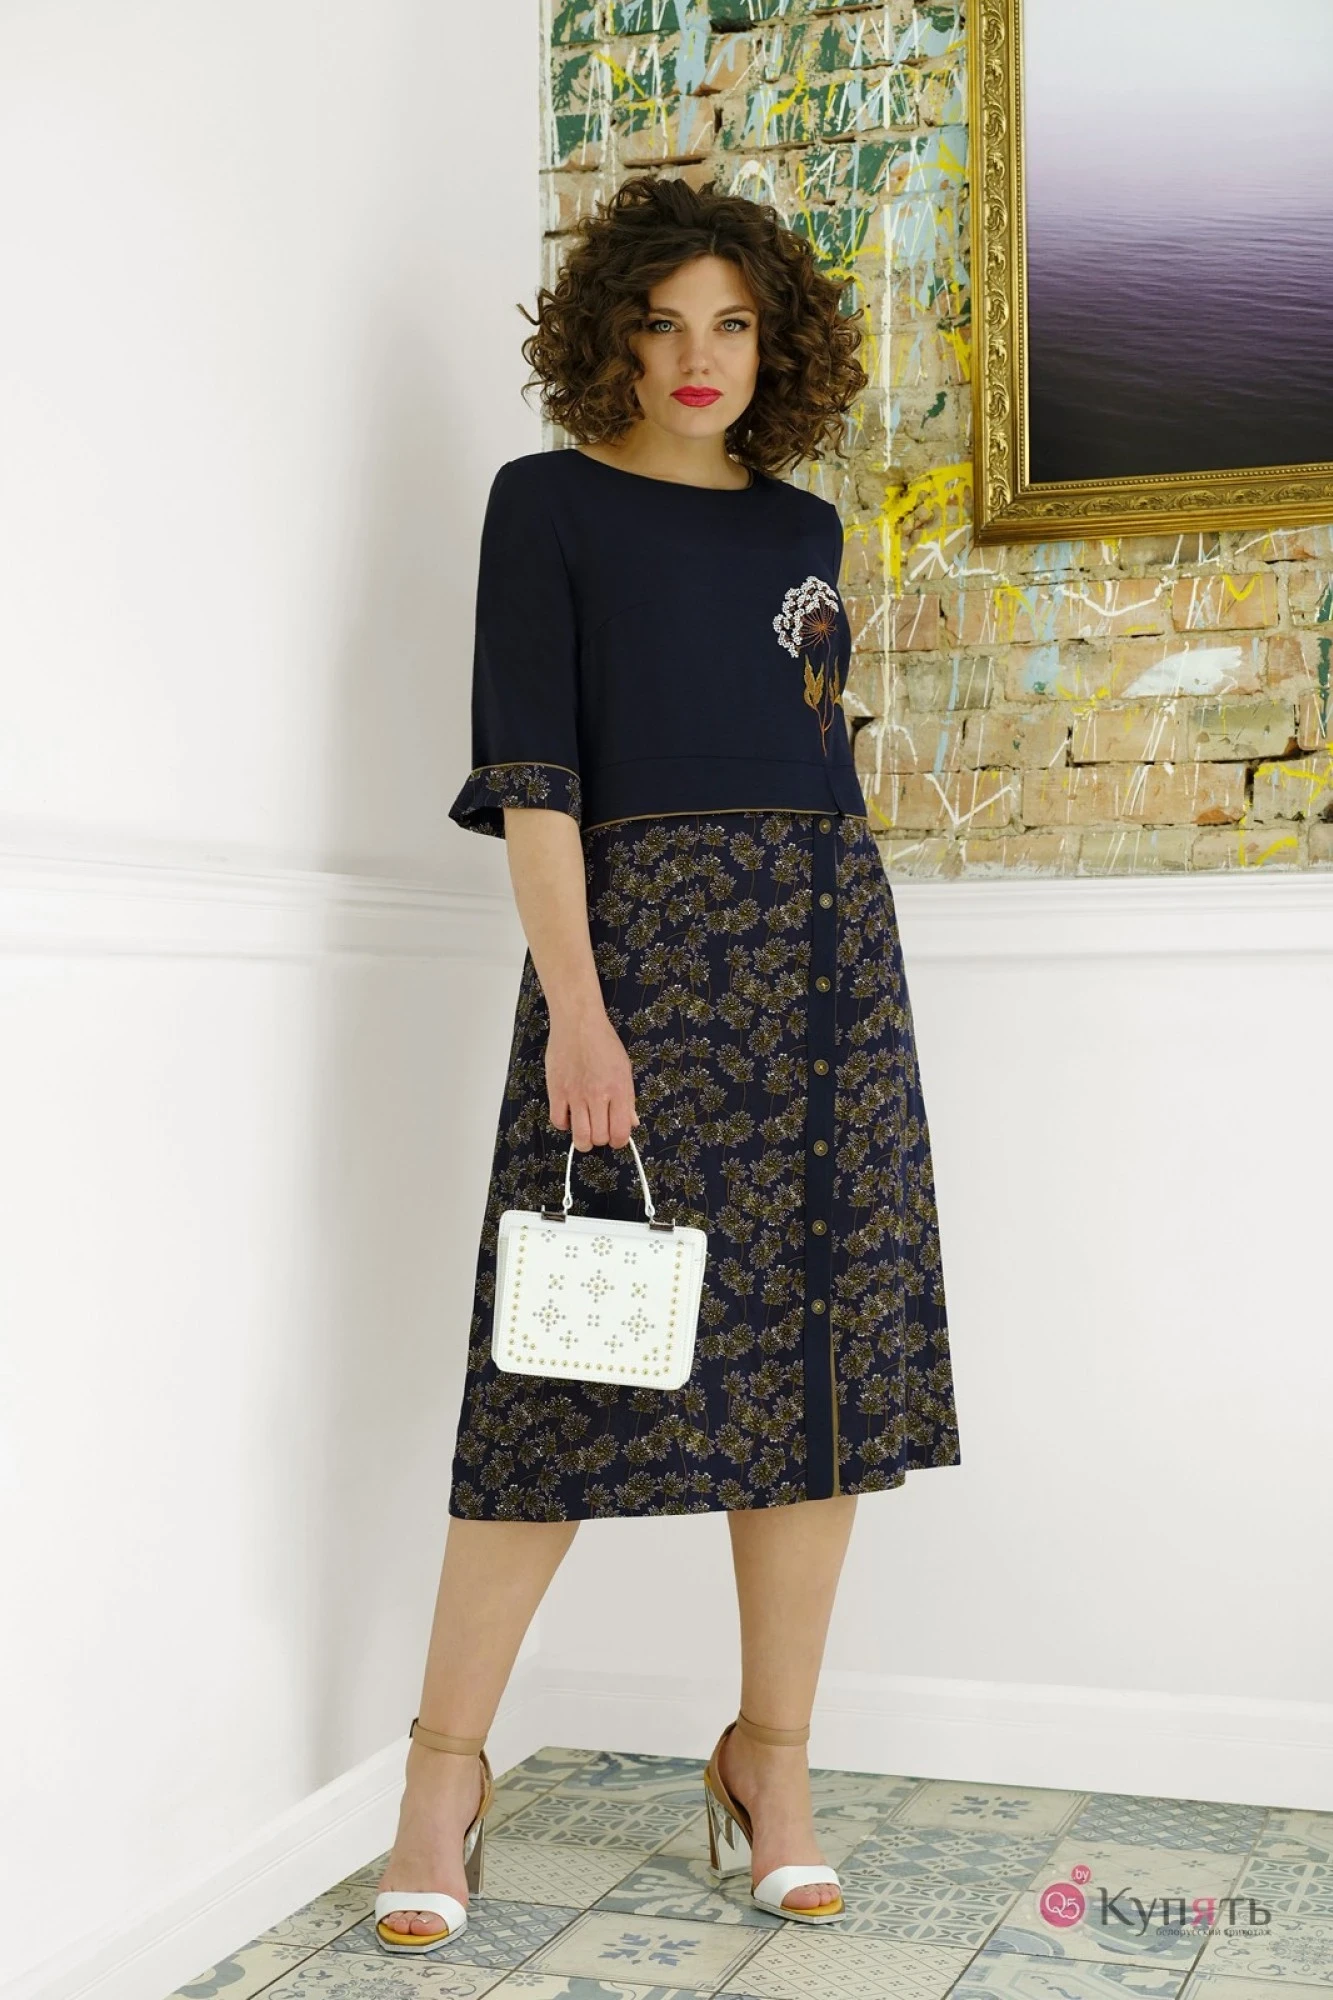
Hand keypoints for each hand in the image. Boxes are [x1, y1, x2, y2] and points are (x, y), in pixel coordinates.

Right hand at [546, 1009, 639, 1149]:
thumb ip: (628, 1099)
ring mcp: (576, 1094)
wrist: (578, 1023)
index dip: (619, 1141)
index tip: (616, 1137)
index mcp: (619, 1090)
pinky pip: (558, 1121)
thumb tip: (632, 1122)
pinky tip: (569, 1115)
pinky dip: (564, 1124)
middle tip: (600, 1131)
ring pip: (580, 1136)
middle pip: (600, 1138)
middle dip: (602, 1140)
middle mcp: (598, 1095)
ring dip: (583, 1140)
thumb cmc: (603, 1042)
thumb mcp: (624, 1068)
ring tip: (585, 1131)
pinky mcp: (556, 1091)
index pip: (621, 1132)